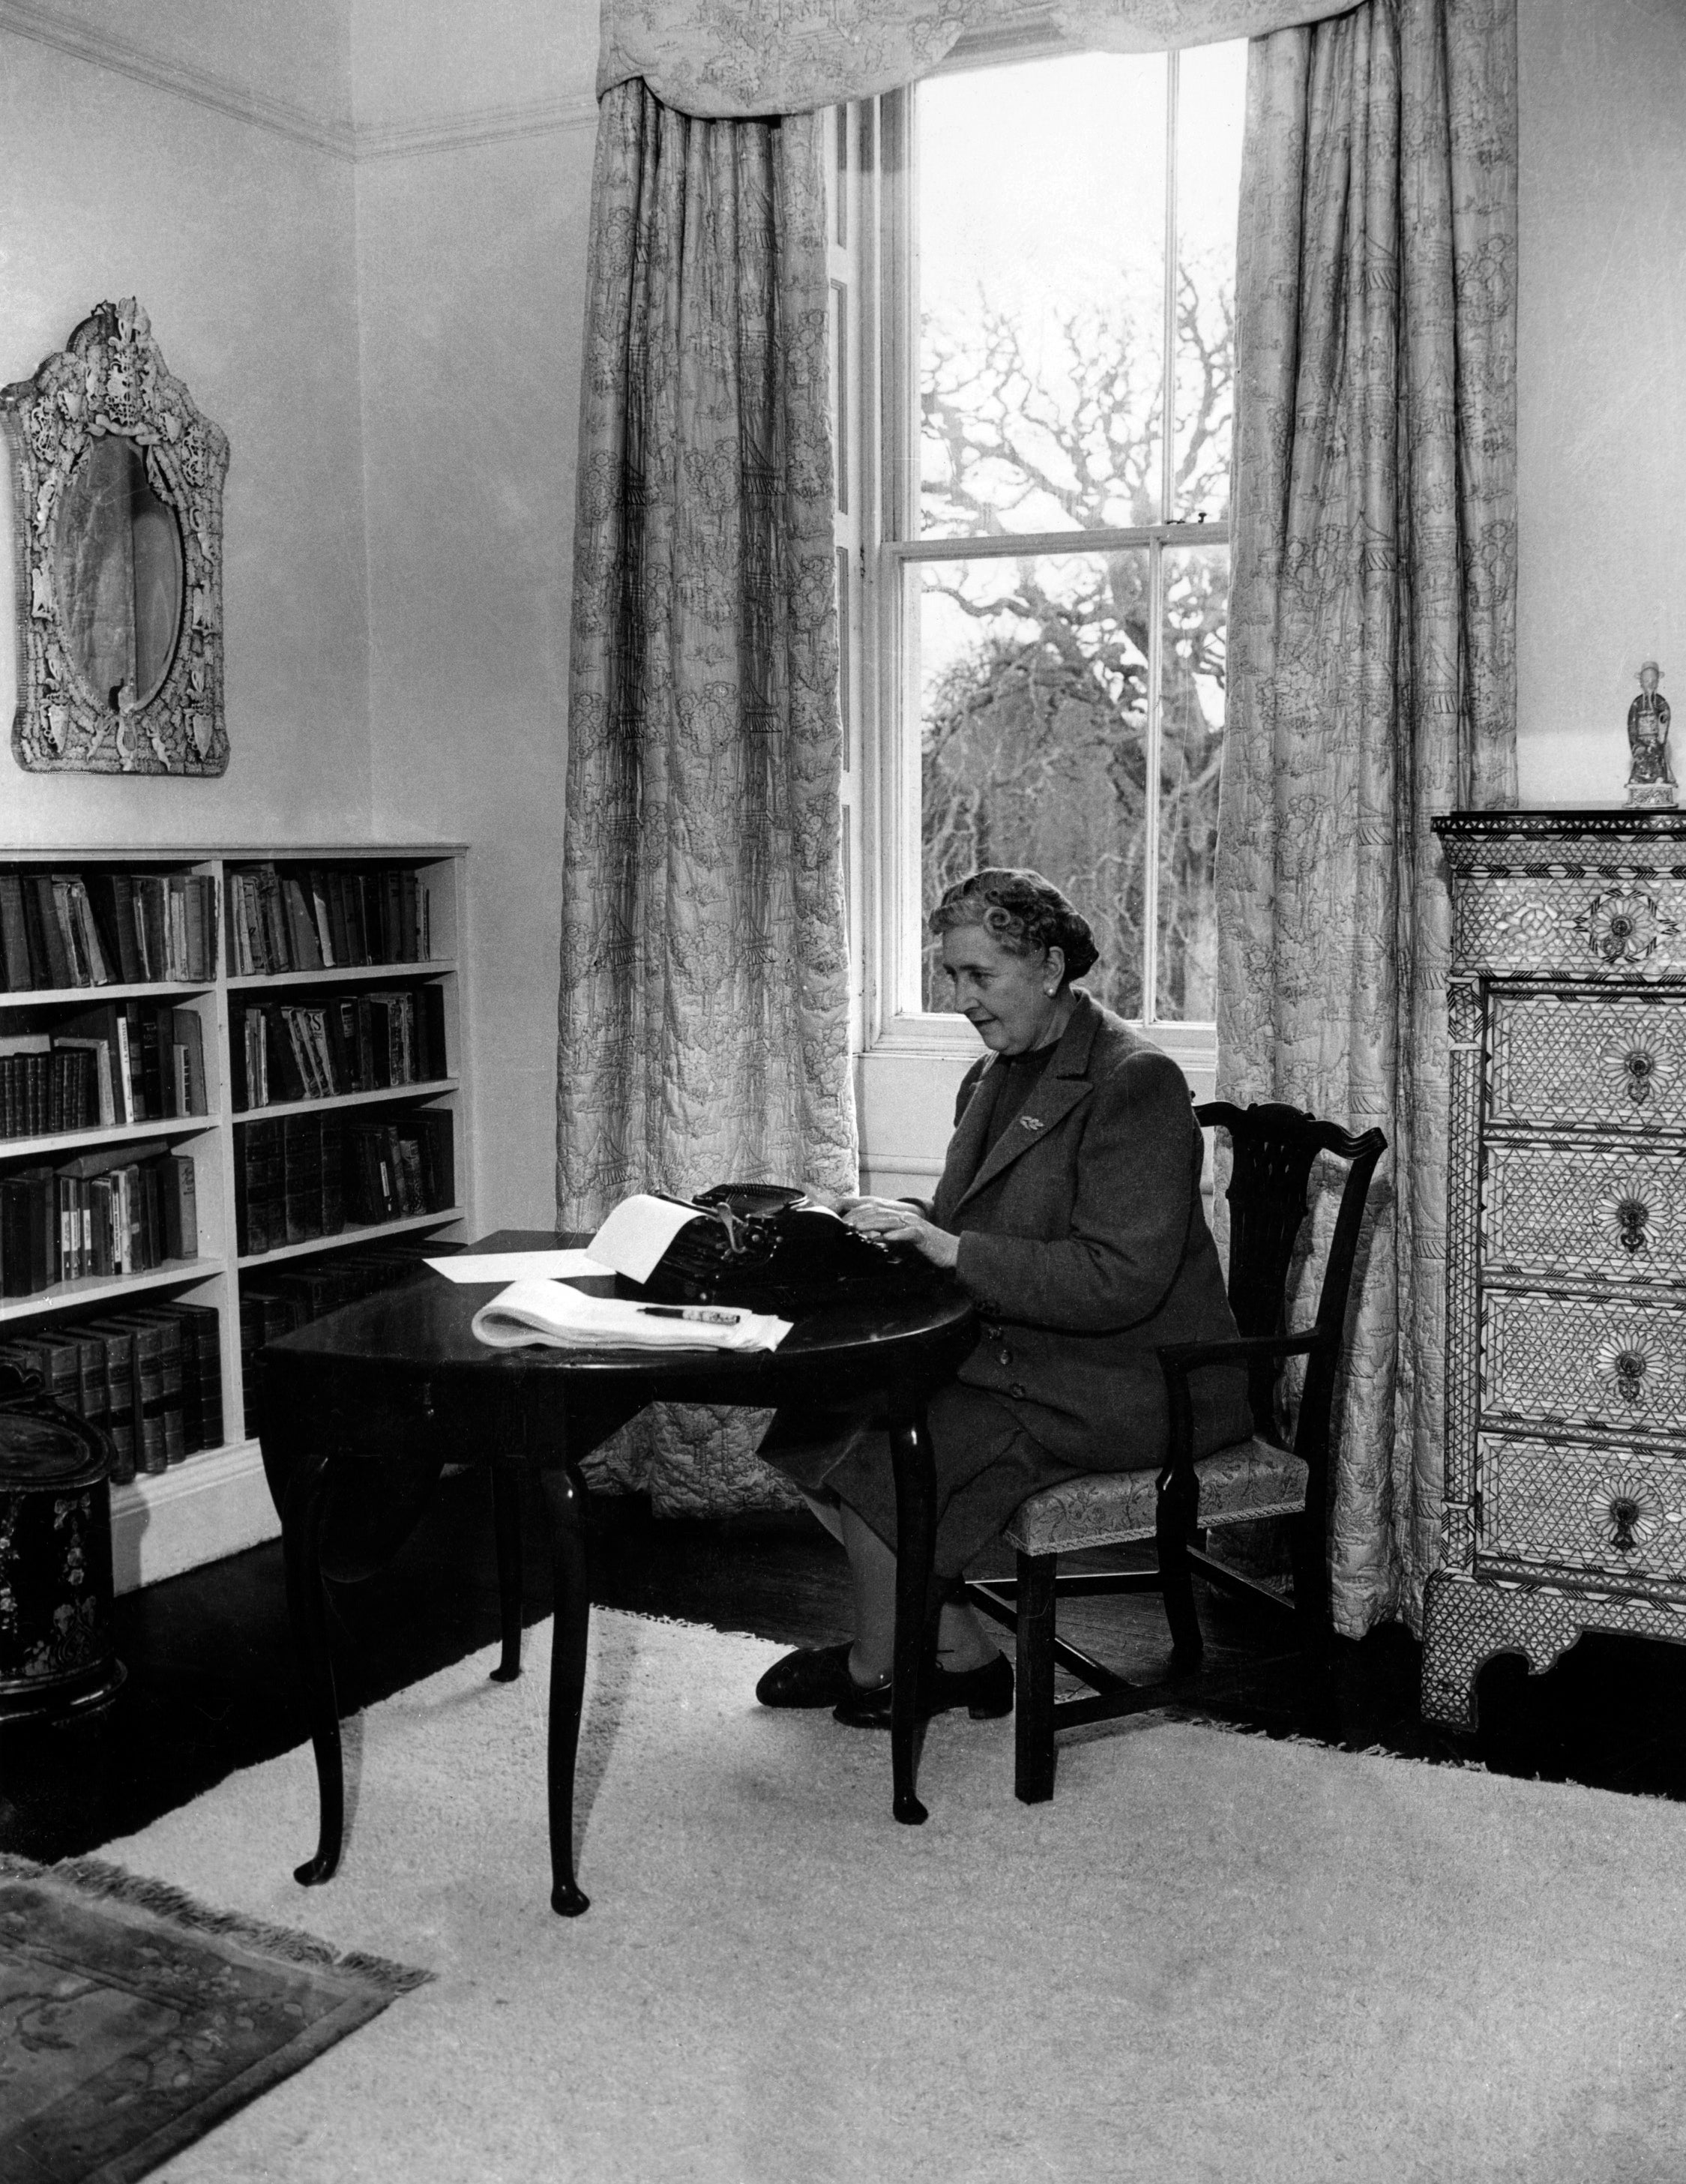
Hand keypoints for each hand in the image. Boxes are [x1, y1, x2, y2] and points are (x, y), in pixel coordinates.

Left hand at [841, 1196, 960, 1269]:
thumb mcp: (904, 1243)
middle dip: (860, 1218)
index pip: (875, 1211)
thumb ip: (889, 1239)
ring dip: (872, 1225)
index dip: (858, 1215)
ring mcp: (914, 1224)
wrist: (951, 1252)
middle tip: (845, 1225)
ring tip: (858, 1229)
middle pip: (879, 1213)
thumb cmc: (927, 1249)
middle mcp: (905, 1217)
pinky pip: (907, 1233)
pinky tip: (884, 1238)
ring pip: (890, 1220)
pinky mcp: (923, 1235)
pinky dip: (895, 1235)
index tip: (843, 1222)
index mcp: (899, 1217)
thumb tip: (873, 1240)